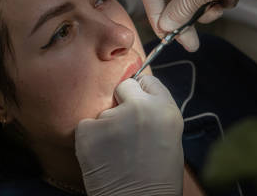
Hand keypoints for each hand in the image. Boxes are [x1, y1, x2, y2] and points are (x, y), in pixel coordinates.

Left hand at [75, 76, 183, 195]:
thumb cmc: (158, 176)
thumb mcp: (170, 136)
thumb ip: (156, 112)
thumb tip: (138, 97)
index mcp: (165, 108)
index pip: (148, 81)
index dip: (143, 94)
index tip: (139, 105)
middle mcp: (140, 107)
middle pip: (125, 86)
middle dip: (122, 102)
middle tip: (124, 127)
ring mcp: (113, 118)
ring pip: (104, 111)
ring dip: (107, 127)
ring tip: (116, 153)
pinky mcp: (89, 130)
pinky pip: (86, 126)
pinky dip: (90, 140)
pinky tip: (102, 157)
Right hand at [141, 0, 256, 50]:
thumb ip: (178, 11)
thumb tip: (165, 27)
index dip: (156, 17)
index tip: (168, 37)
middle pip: (174, 3)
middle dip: (185, 21)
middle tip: (192, 43)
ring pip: (196, 5)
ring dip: (207, 11)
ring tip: (219, 5)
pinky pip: (215, 0)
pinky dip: (223, 2)